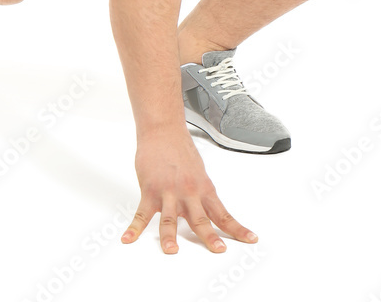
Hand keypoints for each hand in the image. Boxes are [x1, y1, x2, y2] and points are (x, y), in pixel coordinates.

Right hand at [121, 129, 258, 253]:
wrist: (163, 130)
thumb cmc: (180, 150)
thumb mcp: (198, 173)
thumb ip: (201, 194)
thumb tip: (206, 211)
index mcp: (204, 189)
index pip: (223, 214)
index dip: (237, 229)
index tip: (251, 239)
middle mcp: (189, 192)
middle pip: (201, 219)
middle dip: (210, 237)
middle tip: (219, 250)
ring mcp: (169, 192)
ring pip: (171, 218)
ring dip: (170, 236)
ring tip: (171, 251)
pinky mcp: (150, 190)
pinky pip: (142, 213)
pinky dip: (134, 227)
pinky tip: (128, 238)